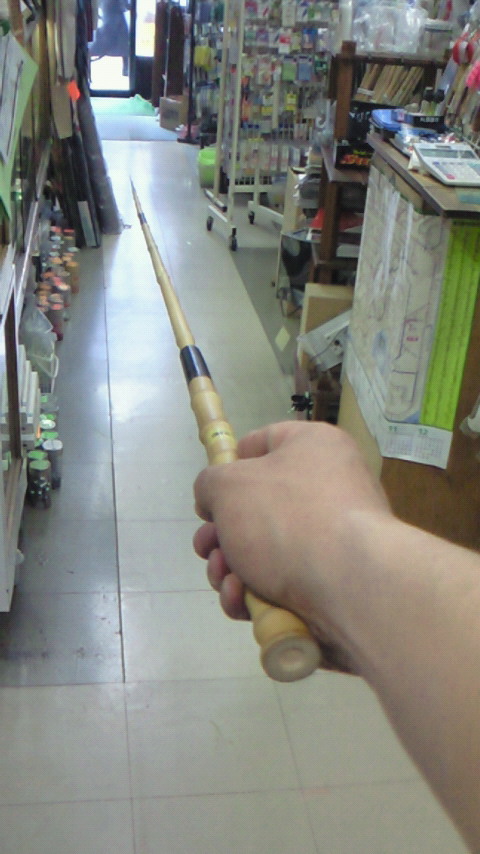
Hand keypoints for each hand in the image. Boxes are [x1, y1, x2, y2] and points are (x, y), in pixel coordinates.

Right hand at [193, 421, 390, 665]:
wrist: (351, 585)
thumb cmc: (288, 518)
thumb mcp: (228, 485)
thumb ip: (210, 483)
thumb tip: (215, 498)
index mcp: (314, 448)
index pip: (264, 442)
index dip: (229, 466)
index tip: (210, 496)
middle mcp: (329, 488)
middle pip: (257, 507)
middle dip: (221, 534)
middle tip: (208, 548)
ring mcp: (334, 539)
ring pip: (264, 552)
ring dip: (231, 568)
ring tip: (224, 580)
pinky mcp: (333, 582)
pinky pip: (283, 582)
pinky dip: (255, 593)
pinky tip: (241, 601)